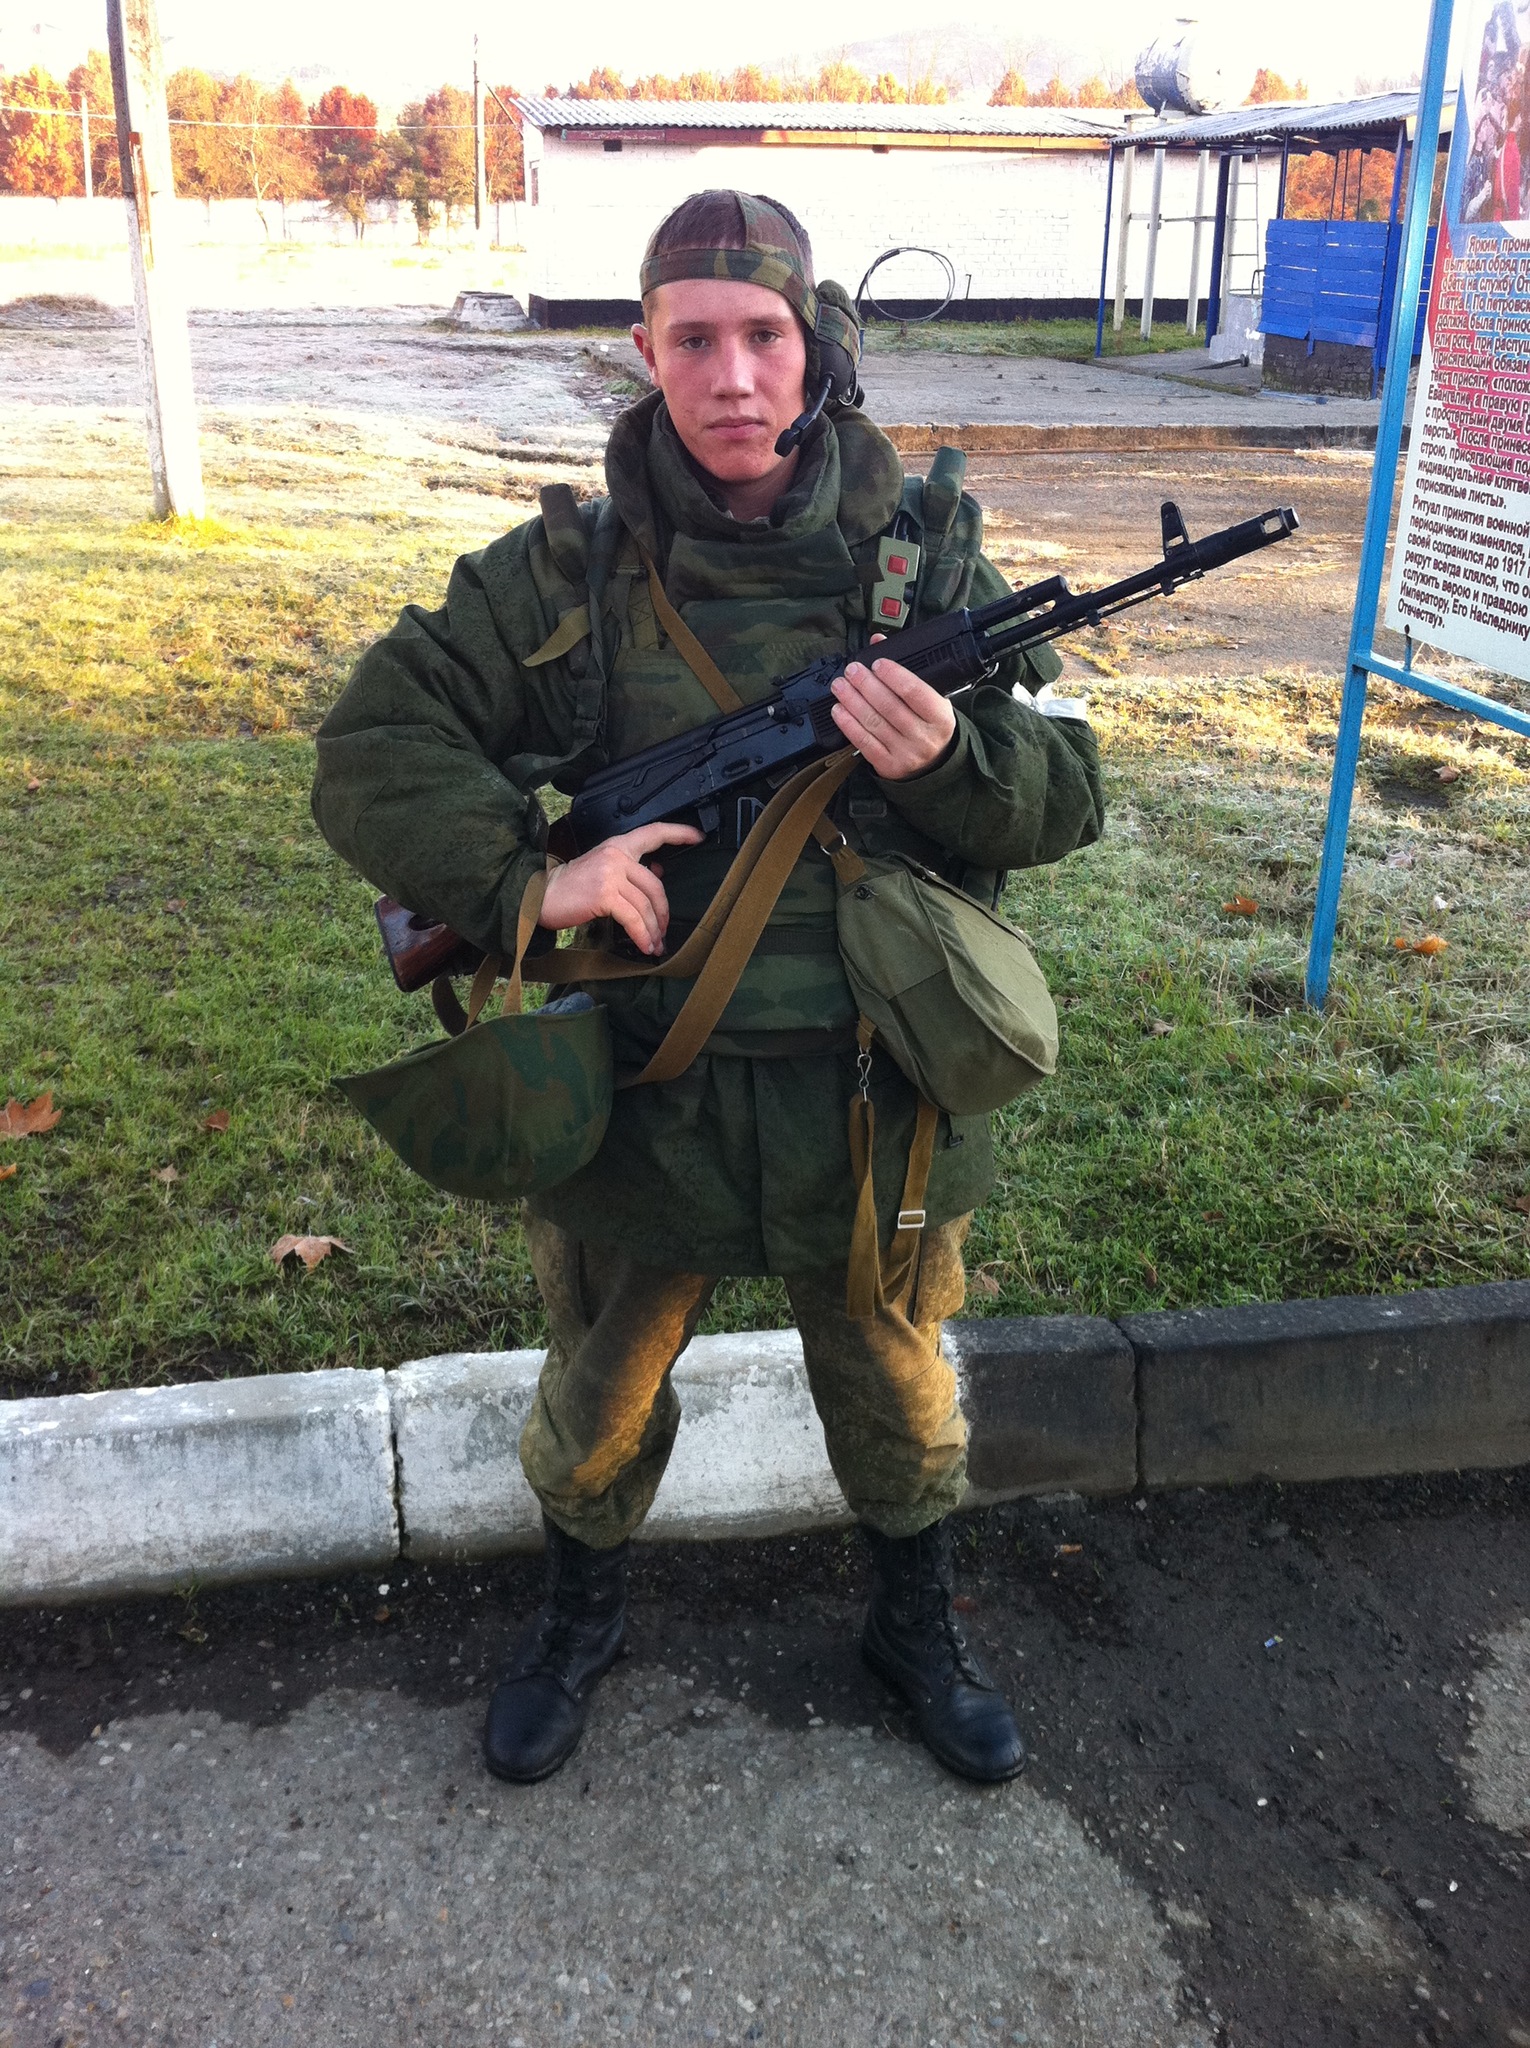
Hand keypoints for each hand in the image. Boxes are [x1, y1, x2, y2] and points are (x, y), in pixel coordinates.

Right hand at [539, 821, 702, 956]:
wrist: (541, 894)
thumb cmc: (571, 886)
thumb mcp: (602, 868)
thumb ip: (629, 869)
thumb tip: (658, 871)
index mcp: (618, 845)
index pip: (653, 833)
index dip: (678, 833)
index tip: (698, 836)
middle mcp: (617, 855)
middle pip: (655, 885)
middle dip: (664, 912)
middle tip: (664, 931)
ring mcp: (611, 874)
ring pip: (646, 905)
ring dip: (654, 930)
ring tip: (655, 945)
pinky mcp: (605, 895)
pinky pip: (633, 918)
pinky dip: (642, 935)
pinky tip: (645, 946)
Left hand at [829, 641, 956, 780]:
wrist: (935, 762)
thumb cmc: (930, 724)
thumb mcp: (931, 698)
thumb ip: (906, 671)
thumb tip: (878, 642)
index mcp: (940, 716)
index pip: (915, 692)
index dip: (893, 675)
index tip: (877, 662)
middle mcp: (924, 736)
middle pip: (890, 706)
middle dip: (866, 685)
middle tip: (851, 670)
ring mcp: (906, 753)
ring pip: (874, 723)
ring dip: (852, 701)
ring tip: (840, 685)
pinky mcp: (889, 765)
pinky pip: (864, 742)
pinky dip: (848, 724)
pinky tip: (838, 710)